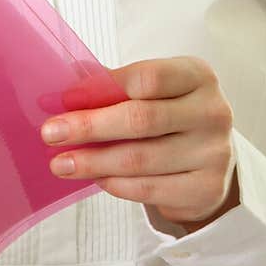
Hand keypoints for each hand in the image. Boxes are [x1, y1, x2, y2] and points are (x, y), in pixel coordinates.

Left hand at [40, 56, 239, 231]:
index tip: (64, 100)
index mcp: (197, 76)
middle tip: (50, 134)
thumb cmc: (171, 114)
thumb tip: (61, 89)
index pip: (147, 78)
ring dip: (93, 162)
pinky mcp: (207, 189)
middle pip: (141, 119)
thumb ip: (113, 86)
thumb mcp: (153, 90)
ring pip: (140, 159)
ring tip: (61, 163)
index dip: (101, 89)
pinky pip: (149, 188)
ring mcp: (214, 153)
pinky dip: (115, 184)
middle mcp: (212, 112)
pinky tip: (96, 178)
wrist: (211, 159)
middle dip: (89, 127)